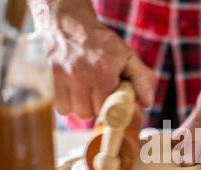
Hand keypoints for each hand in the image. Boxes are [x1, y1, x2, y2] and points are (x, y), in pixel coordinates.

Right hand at [41, 7, 155, 118]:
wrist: (71, 24)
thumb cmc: (102, 44)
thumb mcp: (127, 57)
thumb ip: (142, 79)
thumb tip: (147, 104)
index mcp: (104, 72)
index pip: (107, 109)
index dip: (110, 108)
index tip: (111, 100)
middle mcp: (83, 75)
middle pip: (88, 113)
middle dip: (94, 108)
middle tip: (98, 94)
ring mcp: (66, 75)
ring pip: (72, 112)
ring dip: (80, 107)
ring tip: (85, 94)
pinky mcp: (53, 76)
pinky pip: (60, 107)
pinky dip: (67, 104)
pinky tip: (74, 93)